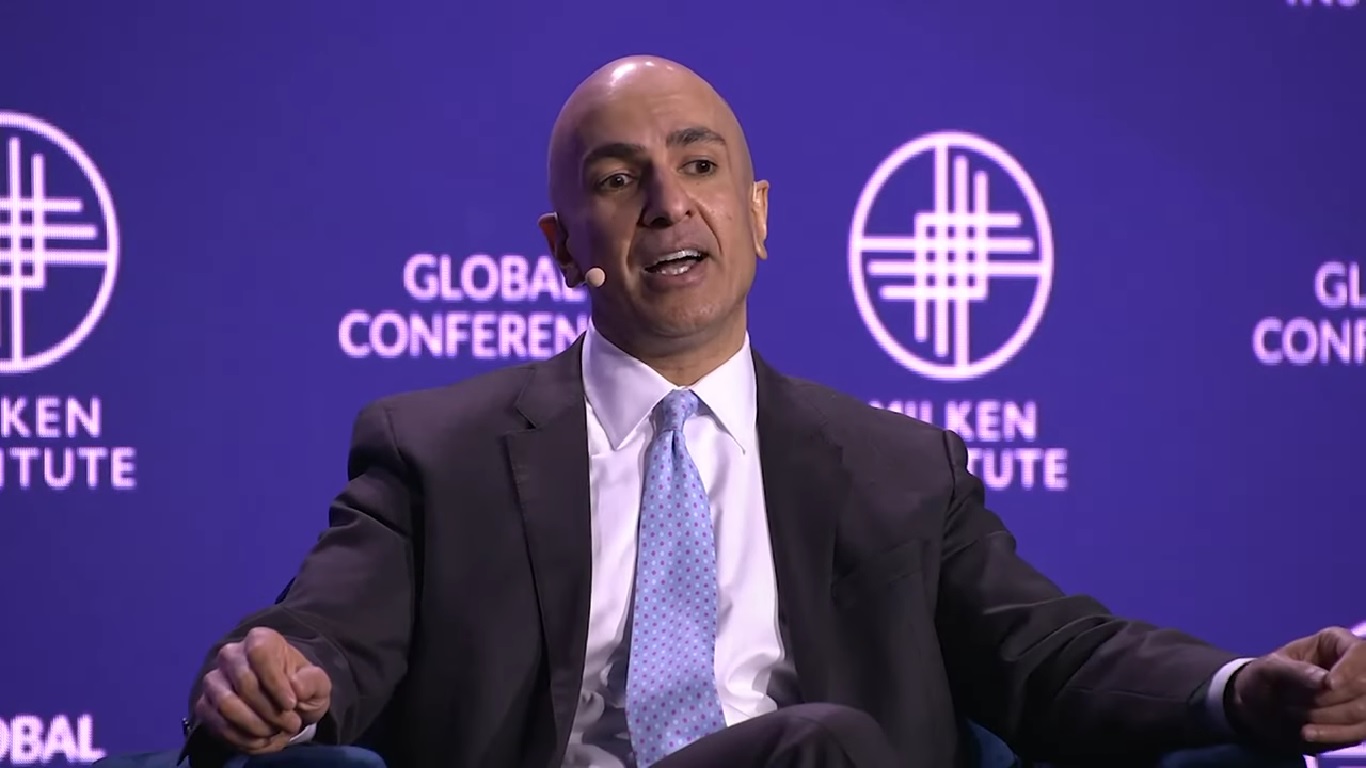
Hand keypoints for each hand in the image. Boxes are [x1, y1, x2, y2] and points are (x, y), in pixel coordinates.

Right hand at [193, 626, 333, 754]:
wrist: (284, 703)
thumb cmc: (300, 687)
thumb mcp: (318, 684)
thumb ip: (312, 682)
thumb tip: (296, 686)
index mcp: (261, 640)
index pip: (260, 654)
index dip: (275, 683)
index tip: (291, 704)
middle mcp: (231, 654)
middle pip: (244, 684)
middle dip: (270, 711)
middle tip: (291, 724)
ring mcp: (214, 679)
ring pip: (226, 705)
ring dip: (255, 725)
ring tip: (276, 731)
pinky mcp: (205, 704)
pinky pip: (216, 724)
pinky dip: (241, 737)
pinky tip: (261, 739)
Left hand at [1230, 626, 1365, 753]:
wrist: (1261, 708)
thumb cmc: (1265, 678)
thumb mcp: (1270, 668)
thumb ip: (1296, 671)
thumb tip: (1326, 681)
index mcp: (1335, 643)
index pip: (1360, 652)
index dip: (1350, 669)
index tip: (1329, 684)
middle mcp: (1356, 667)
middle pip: (1364, 684)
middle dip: (1332, 698)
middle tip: (1299, 703)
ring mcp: (1361, 696)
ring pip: (1364, 710)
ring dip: (1331, 718)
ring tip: (1299, 717)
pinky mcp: (1360, 720)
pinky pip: (1361, 731)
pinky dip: (1335, 734)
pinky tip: (1308, 733)